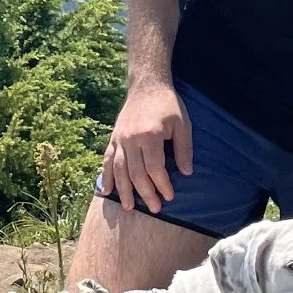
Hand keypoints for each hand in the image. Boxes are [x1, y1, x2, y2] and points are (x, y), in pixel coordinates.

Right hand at [100, 82, 193, 213]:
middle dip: (145, 194)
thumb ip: (184, 149)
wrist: (147, 84)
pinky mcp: (113, 137)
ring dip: (124, 191)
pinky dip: (106, 177)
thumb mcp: (182, 124)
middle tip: (155, 208)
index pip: (155, 168)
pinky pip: (107, 160)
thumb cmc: (168, 104)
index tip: (169, 197)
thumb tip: (186, 173)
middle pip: (136, 173)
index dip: (162, 185)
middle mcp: (131, 138)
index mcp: (149, 135)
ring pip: (119, 170)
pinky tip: (106, 191)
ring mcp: (119, 138)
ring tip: (129, 208)